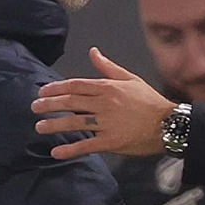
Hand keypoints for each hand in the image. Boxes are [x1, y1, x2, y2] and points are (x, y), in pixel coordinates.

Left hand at [32, 47, 174, 158]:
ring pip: (75, 122)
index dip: (56, 88)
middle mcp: (105, 104)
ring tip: (40, 127)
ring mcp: (107, 123)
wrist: (170, 124)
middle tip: (34, 108)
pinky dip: (71, 149)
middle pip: (71, 102)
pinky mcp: (111, 141)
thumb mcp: (130, 79)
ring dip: (55, 125)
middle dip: (50, 105)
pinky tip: (56, 151)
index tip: (42, 92)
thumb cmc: (150, 101)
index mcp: (108, 88)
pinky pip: (87, 145)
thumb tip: (92, 52)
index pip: (76, 85)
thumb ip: (108, 67)